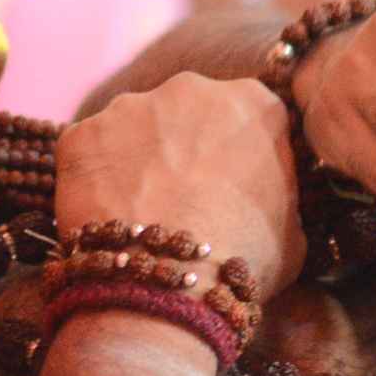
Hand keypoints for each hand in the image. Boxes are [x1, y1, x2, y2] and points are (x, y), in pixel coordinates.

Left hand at [52, 76, 304, 298]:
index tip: (232, 182)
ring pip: (135, 127)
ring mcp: (130, 106)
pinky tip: (107, 215)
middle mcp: (191, 88)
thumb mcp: (294, 231)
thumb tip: (267, 200)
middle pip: (188, 111)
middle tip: (183, 196)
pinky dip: (95, 178)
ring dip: (138, 157)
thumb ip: (279, 195)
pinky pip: (90, 153)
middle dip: (184, 145)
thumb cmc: (243, 261)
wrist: (169, 287)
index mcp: (254, 104)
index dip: (239, 152)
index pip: (250, 116)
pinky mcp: (81, 134)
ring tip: (141, 210)